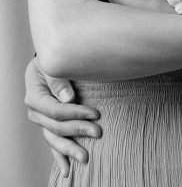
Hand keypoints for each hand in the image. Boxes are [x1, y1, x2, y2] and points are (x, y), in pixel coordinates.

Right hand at [24, 57, 100, 177]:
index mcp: (35, 94)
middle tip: (98, 132)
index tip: (95, 114)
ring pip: (54, 139)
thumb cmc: (58, 58)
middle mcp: (36, 111)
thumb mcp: (54, 62)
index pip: (54, 110)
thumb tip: (67, 97)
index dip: (75, 113)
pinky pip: (52, 143)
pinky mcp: (48, 126)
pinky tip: (67, 170)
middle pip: (56, 126)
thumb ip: (59, 78)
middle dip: (78, 130)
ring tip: (85, 158)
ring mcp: (41, 120)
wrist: (55, 60)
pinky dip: (60, 157)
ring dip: (69, 149)